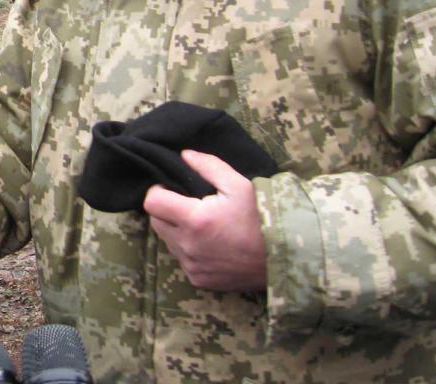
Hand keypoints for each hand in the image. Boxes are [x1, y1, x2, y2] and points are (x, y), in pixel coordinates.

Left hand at [143, 149, 266, 291]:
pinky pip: (182, 261)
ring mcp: (192, 265)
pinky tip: (210, 244)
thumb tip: (184, 155)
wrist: (284, 258)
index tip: (172, 189)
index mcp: (194, 219)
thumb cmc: (261, 217)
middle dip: (166, 210)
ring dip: (176, 231)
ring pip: (167, 242)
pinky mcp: (198, 280)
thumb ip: (208, 166)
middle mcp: (188, 245)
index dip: (159, 191)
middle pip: (156, 222)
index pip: (151, 202)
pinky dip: (189, 251)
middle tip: (188, 206)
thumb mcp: (239, 185)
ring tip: (202, 225)